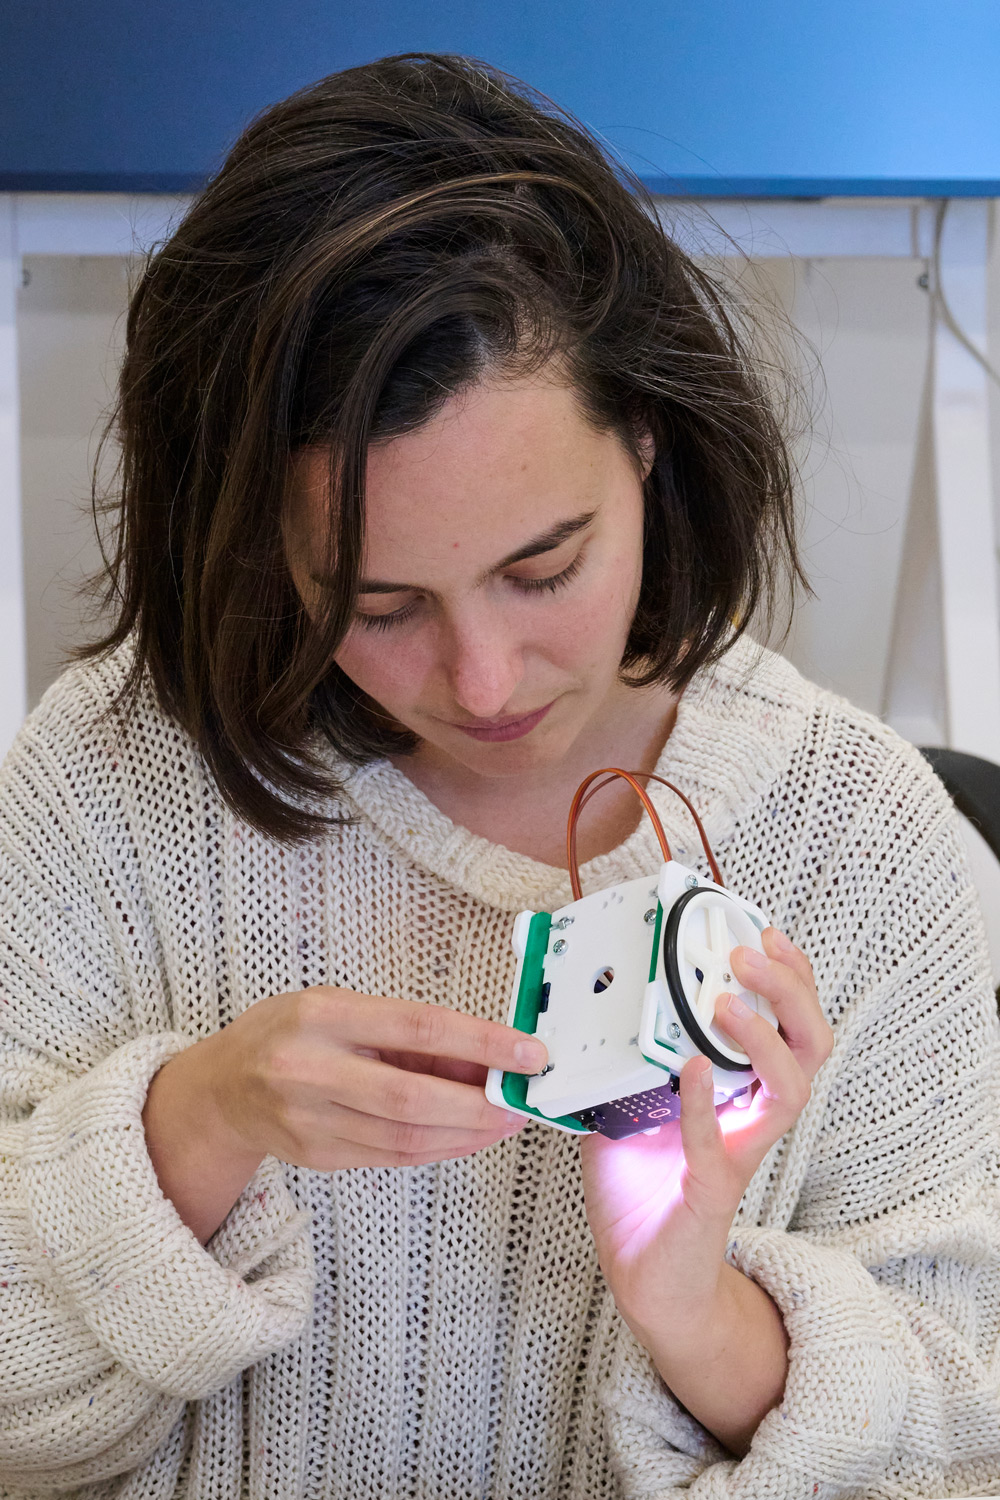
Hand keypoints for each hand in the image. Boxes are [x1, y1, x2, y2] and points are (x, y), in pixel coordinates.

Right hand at [206, 985, 547, 1171]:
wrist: (221, 1088)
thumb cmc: (290, 1034)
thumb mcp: (341, 1007)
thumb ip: (405, 1032)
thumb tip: (483, 1055)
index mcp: (322, 1016)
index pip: (417, 1028)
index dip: (481, 1042)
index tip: (528, 1052)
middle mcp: (311, 1069)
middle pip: (412, 1096)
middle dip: (480, 1103)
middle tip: (522, 1100)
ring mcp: (310, 1120)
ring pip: (406, 1136)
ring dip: (467, 1132)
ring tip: (505, 1120)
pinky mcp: (317, 1156)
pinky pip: (392, 1156)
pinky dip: (439, 1148)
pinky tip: (467, 1137)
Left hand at [581, 927, 832, 1343]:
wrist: (643, 1276)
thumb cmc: (642, 1190)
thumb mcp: (627, 1104)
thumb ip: (624, 1059)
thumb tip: (590, 1009)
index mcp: (740, 1090)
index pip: (789, 1023)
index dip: (789, 976)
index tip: (764, 933)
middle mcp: (752, 1115)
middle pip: (811, 1044)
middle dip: (791, 991)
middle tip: (750, 952)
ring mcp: (738, 1151)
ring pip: (790, 1088)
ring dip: (762, 1038)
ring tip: (727, 1001)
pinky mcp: (712, 1189)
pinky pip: (716, 1142)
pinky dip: (703, 1104)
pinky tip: (691, 1070)